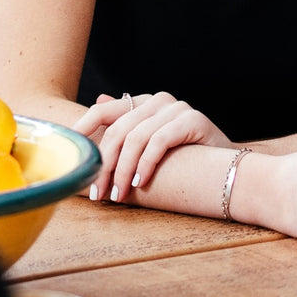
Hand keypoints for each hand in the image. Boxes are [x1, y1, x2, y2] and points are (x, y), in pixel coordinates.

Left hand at [73, 91, 233, 201]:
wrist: (227, 166)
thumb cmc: (182, 157)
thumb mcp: (148, 144)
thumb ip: (124, 127)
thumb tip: (96, 101)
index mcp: (141, 103)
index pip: (103, 110)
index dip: (82, 129)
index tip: (69, 154)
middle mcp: (157, 101)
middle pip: (118, 129)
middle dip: (104, 164)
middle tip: (97, 193)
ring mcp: (176, 108)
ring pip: (136, 137)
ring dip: (123, 170)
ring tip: (117, 195)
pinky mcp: (192, 120)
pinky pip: (159, 141)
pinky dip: (146, 164)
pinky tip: (140, 183)